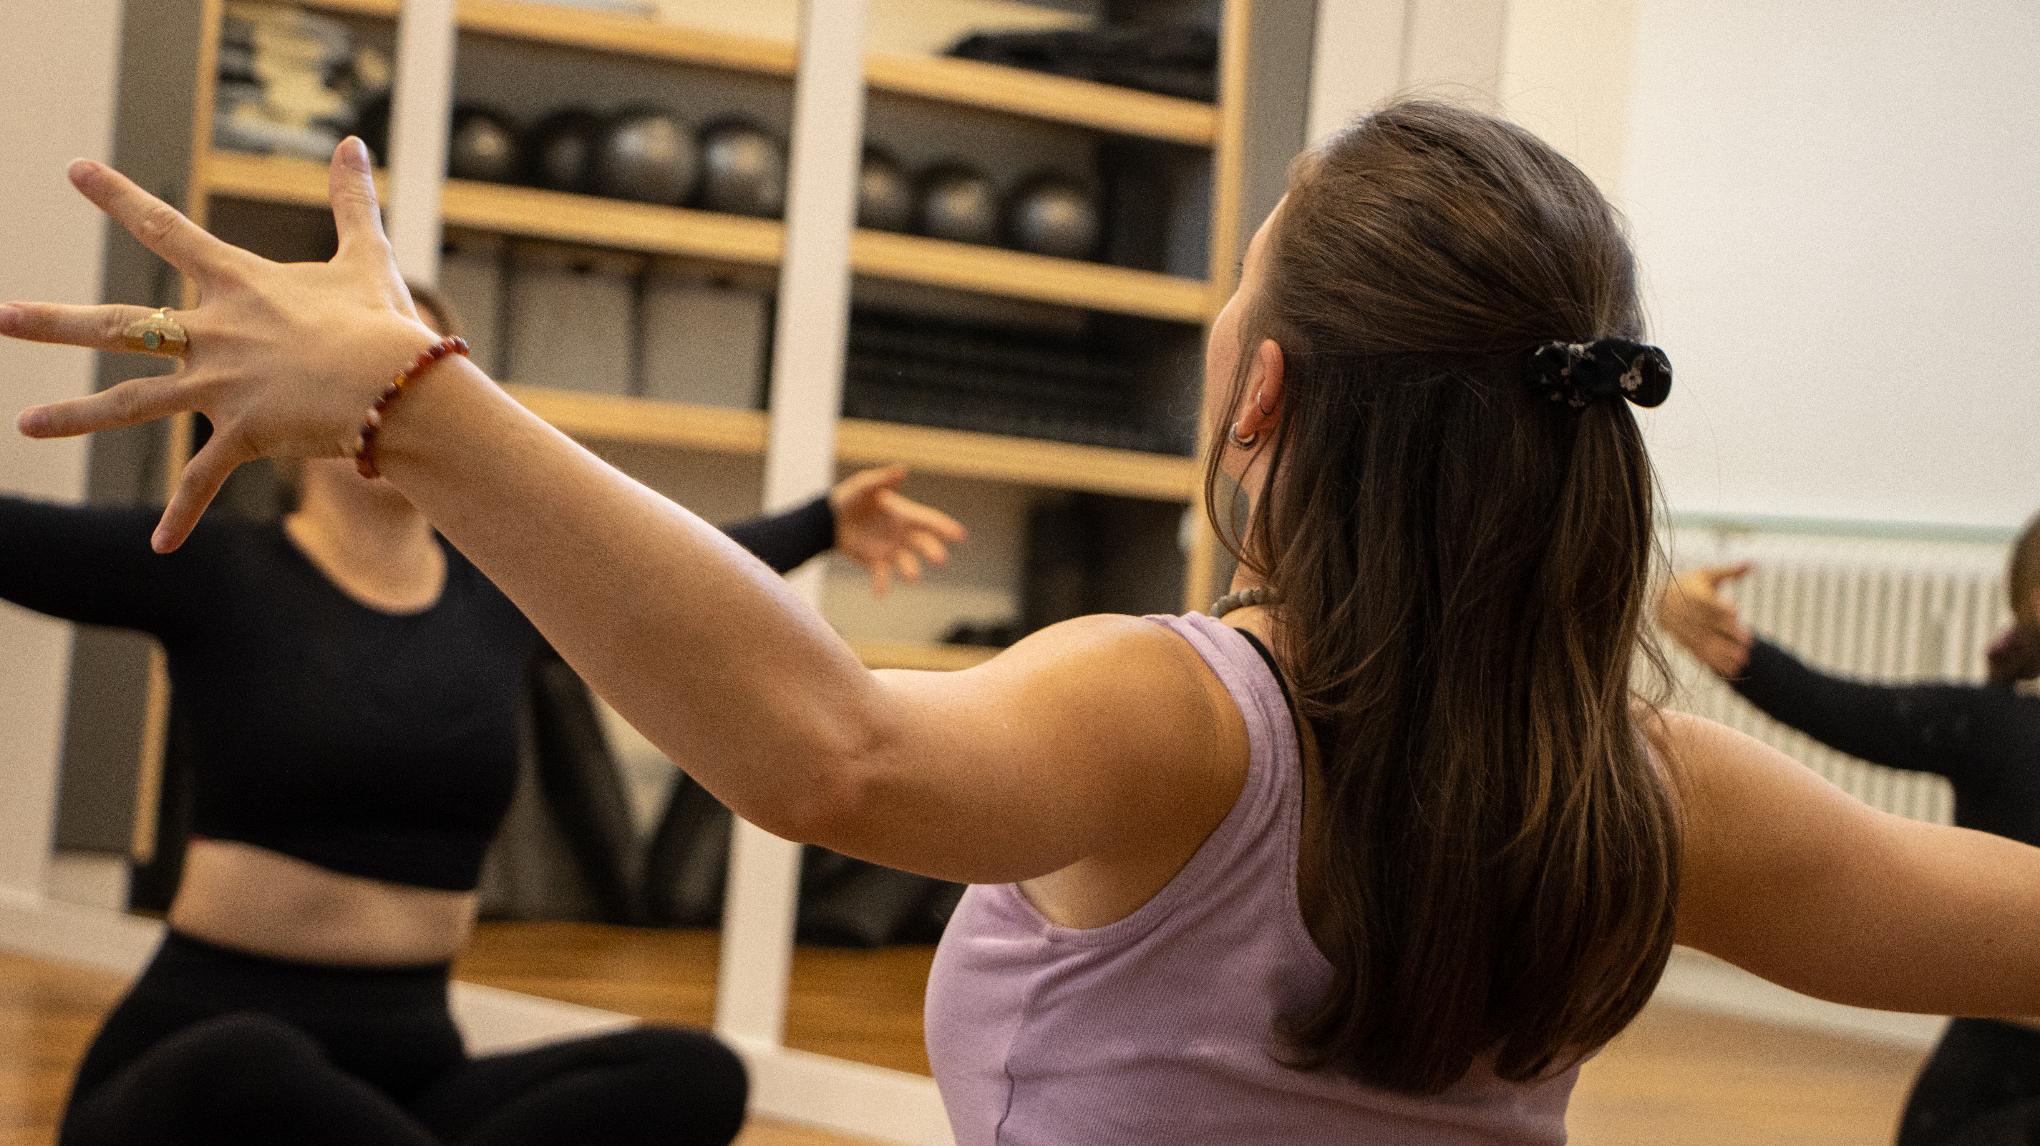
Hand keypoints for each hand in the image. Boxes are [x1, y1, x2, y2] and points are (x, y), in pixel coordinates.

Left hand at [5, 139, 434, 550]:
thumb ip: (351, 203)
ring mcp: (220, 386)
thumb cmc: (382, 321)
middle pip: (119, 325)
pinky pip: (203, 478)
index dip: (118, 197)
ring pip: (132, 405)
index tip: (74, 171)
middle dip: (52, 323)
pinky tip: (158, 547)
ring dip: (75, 417)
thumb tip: (353, 143)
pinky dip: (183, 514)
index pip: (165, 230)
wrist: (397, 386)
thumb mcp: (364, 259)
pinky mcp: (241, 434)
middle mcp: (214, 333)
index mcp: (239, 285)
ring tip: (24, 425)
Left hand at [829, 465, 966, 596]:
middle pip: (924, 544)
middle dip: (933, 552)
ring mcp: (890, 550)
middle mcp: (902, 534)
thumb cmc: (852, 497)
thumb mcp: (865, 485)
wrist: (831, 518)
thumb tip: (902, 469)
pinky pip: (882, 575)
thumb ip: (883, 479)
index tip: (961, 535)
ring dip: (911, 570)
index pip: (929, 521)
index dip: (945, 527)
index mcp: (904, 514)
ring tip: (913, 577)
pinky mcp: (875, 562)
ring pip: (907, 562)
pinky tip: (880, 594)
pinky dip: (882, 584)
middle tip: (941, 561)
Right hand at [1658, 562, 1755, 677]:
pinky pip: (1699, 653)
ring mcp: (1683, 629)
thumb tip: (1753, 563)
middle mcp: (1686, 612)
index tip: (1736, 611)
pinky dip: (1714, 662)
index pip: (1707, 601)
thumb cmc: (1690, 583)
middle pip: (1708, 624)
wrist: (1658, 599)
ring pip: (1704, 642)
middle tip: (1749, 642)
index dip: (1720, 607)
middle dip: (1728, 634)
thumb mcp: (1707, 574)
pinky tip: (1730, 670)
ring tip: (1743, 660)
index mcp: (1692, 593)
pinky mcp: (1683, 642)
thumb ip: (1730, 571)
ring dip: (1723, 652)